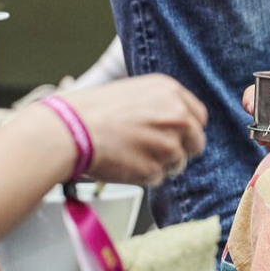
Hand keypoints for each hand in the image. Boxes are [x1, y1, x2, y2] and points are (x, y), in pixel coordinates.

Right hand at [63, 75, 205, 186]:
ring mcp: (168, 144)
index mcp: (171, 92)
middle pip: (196, 142)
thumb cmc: (93, 110)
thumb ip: (161, 104)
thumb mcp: (135, 92)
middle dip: (179, 149)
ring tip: (131, 153)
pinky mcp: (155, 169)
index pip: (199, 117)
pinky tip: (124, 162)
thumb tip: (176, 121)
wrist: (70, 129)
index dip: (186, 129)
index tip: (176, 135)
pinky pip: (158, 178)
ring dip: (159, 164)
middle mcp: (176, 116)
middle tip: (154, 150)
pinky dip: (143, 175)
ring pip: (178, 164)